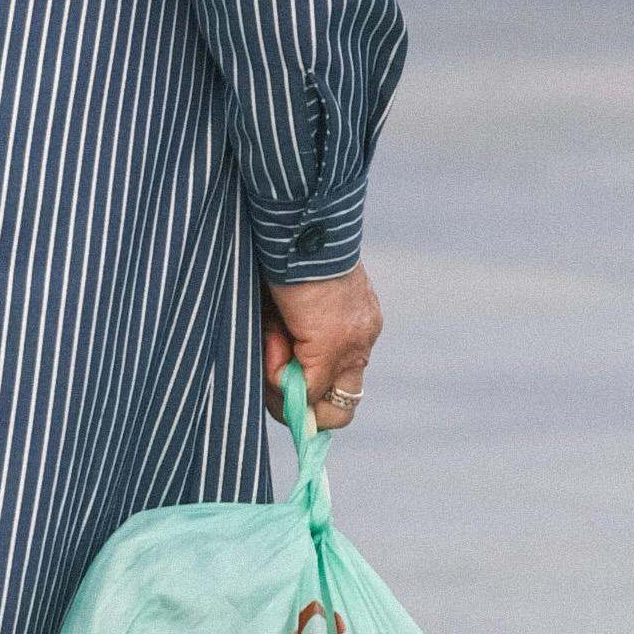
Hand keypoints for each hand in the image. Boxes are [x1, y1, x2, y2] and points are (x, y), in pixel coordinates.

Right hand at [264, 262, 380, 430]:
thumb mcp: (289, 304)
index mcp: (355, 323)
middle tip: (274, 371)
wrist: (298, 222)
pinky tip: (270, 333)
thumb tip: (283, 386)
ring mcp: (354, 346)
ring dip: (286, 388)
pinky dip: (275, 371)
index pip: (342, 382)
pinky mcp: (333, 347)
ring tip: (271, 337)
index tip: (281, 376)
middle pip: (342, 411)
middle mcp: (362, 339)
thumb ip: (287, 340)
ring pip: (327, 410)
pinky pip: (300, 389)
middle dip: (301, 405)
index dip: (309, 393)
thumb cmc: (286, 252)